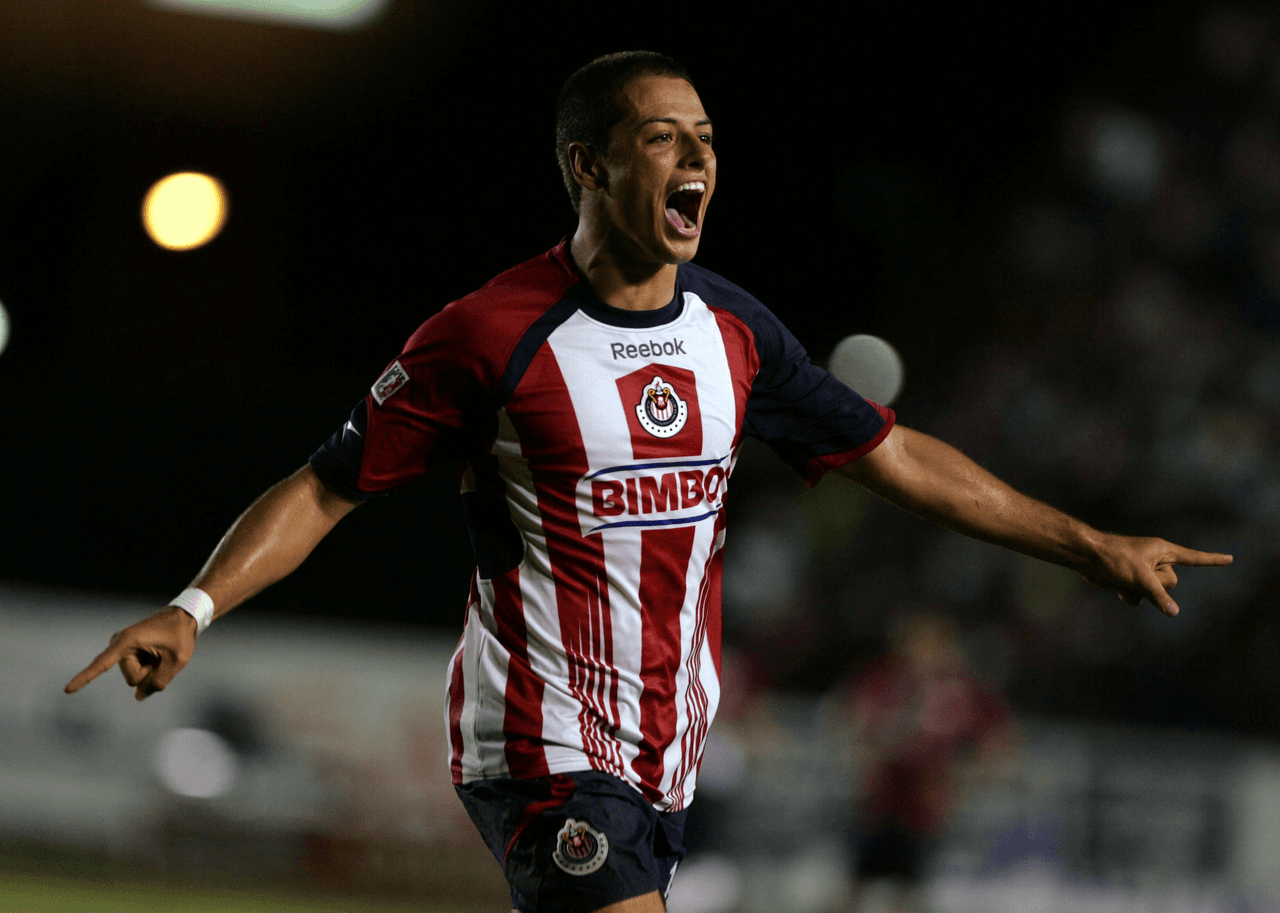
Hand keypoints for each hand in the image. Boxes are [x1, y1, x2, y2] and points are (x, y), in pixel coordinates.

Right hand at [64, 606, 197, 700]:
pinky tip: (157, 655)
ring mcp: (122, 647)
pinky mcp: (127, 651)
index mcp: (127, 641)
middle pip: (132, 678)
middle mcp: (119, 643)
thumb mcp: (177, 661)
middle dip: (149, 674)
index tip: (67, 690)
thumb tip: (138, 697)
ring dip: (150, 669)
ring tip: (160, 652)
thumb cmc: (180, 635)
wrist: (183, 616)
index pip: (102, 664)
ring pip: (134, 677)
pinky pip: (136, 671)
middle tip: (163, 655)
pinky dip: (149, 667)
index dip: (84, 678)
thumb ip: (159, 681)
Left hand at [1081, 535, 1232, 616]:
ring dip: (1140, 591)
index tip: (1230, 559)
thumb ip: (1160, 596)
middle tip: (1136, 574)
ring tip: (1124, 578)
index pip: (1194, 558)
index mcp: (1163, 550)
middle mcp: (1156, 559)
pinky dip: (1130, 595)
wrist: (1087, 557)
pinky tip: (1117, 586)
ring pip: (1155, 592)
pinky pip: (1140, 597)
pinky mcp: (1131, 579)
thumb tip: (1174, 612)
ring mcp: (1143, 570)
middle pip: (1171, 582)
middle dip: (1155, 584)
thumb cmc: (1115, 559)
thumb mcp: (1142, 578)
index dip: (1212, 560)